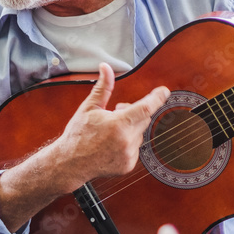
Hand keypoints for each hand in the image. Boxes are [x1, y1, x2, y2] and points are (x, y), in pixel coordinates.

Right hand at [54, 62, 168, 191]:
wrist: (70, 163)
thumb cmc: (78, 135)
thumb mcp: (89, 107)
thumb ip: (103, 87)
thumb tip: (106, 68)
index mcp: (118, 123)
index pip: (146, 108)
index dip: (157, 98)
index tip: (164, 91)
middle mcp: (126, 140)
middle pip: (143, 119)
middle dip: (133, 113)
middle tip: (116, 113)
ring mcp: (128, 154)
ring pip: (139, 134)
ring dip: (130, 129)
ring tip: (109, 132)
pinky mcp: (128, 165)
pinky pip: (135, 148)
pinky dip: (127, 143)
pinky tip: (111, 144)